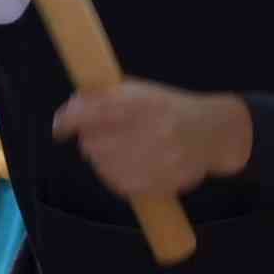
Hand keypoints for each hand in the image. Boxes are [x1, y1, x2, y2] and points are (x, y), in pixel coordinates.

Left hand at [57, 79, 251, 204]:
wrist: (213, 133)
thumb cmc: (169, 108)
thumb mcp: (142, 91)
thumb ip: (106, 96)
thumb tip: (68, 113)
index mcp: (143, 101)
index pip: (92, 112)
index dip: (69, 120)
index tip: (60, 127)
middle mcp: (149, 129)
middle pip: (93, 142)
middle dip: (90, 139)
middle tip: (101, 135)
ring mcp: (155, 159)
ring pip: (103, 165)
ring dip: (102, 158)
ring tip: (119, 148)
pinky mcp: (157, 182)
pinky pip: (119, 183)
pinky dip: (116, 174)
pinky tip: (127, 164)